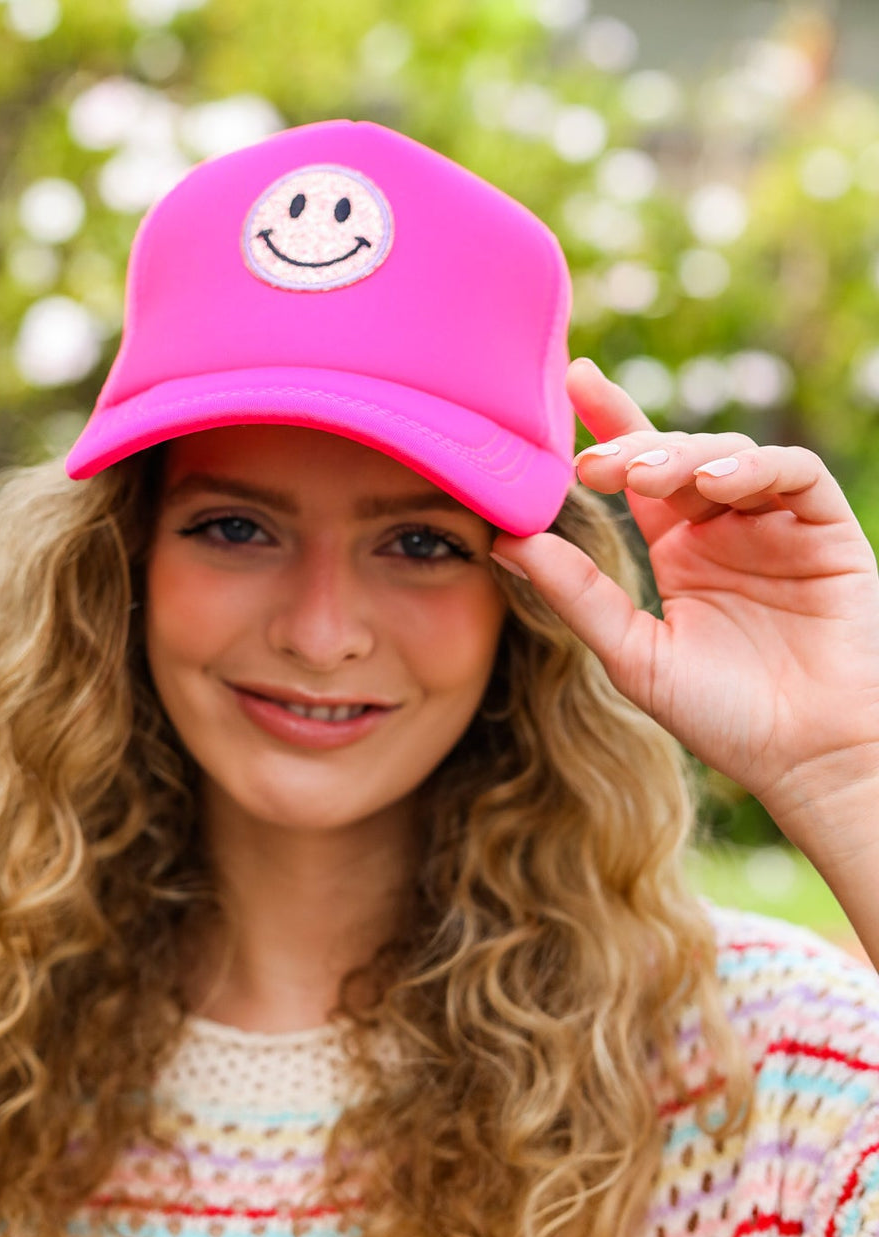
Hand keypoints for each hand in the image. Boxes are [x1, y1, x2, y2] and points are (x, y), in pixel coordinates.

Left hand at [491, 357, 878, 827]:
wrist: (805, 759)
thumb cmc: (723, 717)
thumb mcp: (634, 654)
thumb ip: (577, 596)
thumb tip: (504, 542)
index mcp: (678, 552)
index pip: (637, 475)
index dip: (608, 425)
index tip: (568, 384)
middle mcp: (726, 529)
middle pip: (677, 457)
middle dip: (633, 449)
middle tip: (592, 465)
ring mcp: (777, 525)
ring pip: (730, 456)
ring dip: (684, 457)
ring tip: (643, 477)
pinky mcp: (826, 529)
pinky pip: (794, 474)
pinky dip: (755, 468)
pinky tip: (716, 485)